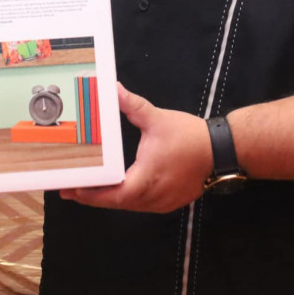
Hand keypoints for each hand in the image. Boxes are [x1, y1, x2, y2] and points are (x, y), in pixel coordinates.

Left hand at [60, 83, 212, 213]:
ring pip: (129, 205)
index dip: (90, 194)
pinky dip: (126, 198)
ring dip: (110, 198)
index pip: (112, 195)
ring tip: (88, 188)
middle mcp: (152, 197)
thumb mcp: (157, 119)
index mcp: (146, 179)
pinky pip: (141, 204)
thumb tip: (115, 89)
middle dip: (93, 196)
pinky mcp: (169, 202)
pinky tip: (117, 188)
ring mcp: (162, 203)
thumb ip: (132, 105)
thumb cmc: (190, 137)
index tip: (71, 189)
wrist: (222, 150)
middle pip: (116, 203)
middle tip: (70, 189)